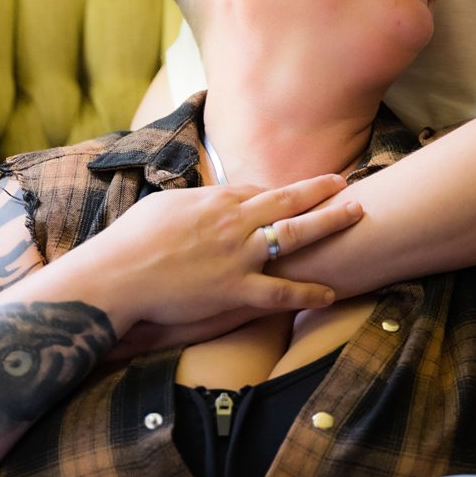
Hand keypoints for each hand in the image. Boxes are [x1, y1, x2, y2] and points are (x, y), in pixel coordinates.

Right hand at [78, 173, 362, 328]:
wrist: (118, 276)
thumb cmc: (133, 239)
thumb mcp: (166, 205)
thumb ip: (196, 200)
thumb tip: (209, 198)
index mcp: (217, 200)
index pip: (260, 191)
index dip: (282, 191)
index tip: (300, 189)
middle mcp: (235, 222)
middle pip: (289, 200)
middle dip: (321, 191)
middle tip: (346, 184)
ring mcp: (239, 255)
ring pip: (296, 235)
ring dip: (330, 222)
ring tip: (357, 215)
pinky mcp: (236, 290)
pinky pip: (282, 292)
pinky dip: (309, 292)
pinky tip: (332, 292)